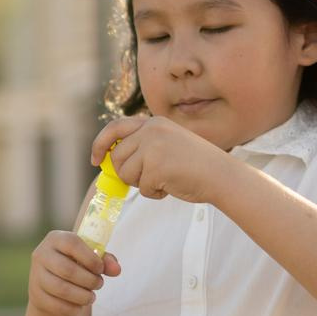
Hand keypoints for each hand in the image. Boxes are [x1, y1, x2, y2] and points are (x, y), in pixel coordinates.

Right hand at [28, 231, 121, 315]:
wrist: (52, 284)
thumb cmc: (76, 265)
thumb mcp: (90, 258)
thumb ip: (106, 260)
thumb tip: (117, 270)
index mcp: (56, 238)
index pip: (72, 243)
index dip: (90, 258)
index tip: (100, 269)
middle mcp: (41, 254)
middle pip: (67, 270)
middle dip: (89, 280)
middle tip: (99, 284)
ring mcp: (36, 275)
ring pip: (62, 289)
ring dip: (83, 296)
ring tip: (91, 297)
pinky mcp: (36, 295)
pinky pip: (56, 305)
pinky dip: (73, 308)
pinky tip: (79, 306)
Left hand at [90, 115, 233, 204]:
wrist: (221, 175)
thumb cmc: (196, 165)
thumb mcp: (168, 143)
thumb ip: (143, 145)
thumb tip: (110, 161)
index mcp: (153, 122)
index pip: (114, 127)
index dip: (100, 144)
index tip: (95, 160)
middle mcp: (151, 130)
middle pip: (117, 156)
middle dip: (125, 173)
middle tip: (146, 180)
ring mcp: (153, 147)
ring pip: (126, 173)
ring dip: (141, 184)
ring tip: (164, 181)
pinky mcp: (156, 166)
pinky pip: (141, 187)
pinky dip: (154, 193)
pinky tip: (171, 187)